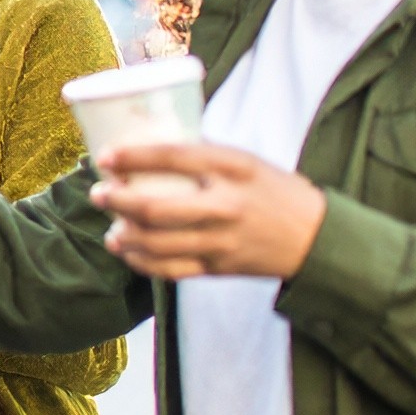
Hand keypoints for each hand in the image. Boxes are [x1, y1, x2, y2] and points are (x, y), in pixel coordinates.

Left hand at [91, 142, 326, 280]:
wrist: (316, 238)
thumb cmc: (275, 191)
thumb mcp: (246, 162)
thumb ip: (205, 155)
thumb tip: (152, 144)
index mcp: (233, 168)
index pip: (173, 157)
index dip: (133, 157)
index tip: (106, 157)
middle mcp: (226, 205)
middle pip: (156, 208)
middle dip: (117, 202)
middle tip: (99, 194)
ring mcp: (222, 240)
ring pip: (158, 244)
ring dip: (124, 236)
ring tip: (109, 228)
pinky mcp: (220, 267)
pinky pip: (171, 270)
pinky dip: (143, 263)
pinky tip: (128, 253)